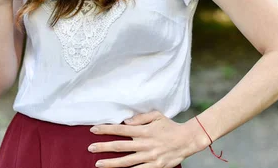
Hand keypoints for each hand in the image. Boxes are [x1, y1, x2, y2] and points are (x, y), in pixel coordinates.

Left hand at [88, 111, 207, 167]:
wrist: (187, 140)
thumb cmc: (170, 126)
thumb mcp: (156, 115)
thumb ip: (140, 118)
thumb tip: (125, 122)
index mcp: (143, 131)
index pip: (120, 129)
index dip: (106, 129)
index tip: (93, 129)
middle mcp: (144, 144)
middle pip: (119, 146)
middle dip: (103, 147)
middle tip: (90, 148)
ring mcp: (149, 157)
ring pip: (126, 162)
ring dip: (110, 163)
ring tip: (98, 164)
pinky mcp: (155, 167)